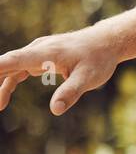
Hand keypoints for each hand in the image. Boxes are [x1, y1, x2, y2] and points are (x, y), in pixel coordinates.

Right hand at [0, 28, 119, 115]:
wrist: (106, 42)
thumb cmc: (98, 59)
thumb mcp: (89, 78)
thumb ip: (71, 92)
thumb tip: (55, 110)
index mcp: (45, 53)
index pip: (13, 60)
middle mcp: (37, 50)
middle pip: (7, 64)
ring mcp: (38, 52)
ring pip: (11, 67)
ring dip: (0, 83)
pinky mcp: (41, 57)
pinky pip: (19, 68)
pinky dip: (10, 81)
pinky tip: (4, 97)